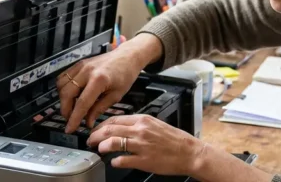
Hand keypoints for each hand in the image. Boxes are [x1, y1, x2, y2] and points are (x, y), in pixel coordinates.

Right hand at [56, 34, 162, 132]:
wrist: (127, 56)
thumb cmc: (126, 74)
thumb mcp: (116, 95)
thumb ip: (99, 109)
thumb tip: (88, 122)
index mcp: (99, 80)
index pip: (82, 103)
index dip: (74, 119)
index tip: (70, 129)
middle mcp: (87, 71)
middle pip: (67, 94)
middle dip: (66, 110)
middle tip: (71, 120)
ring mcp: (81, 66)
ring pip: (62, 85)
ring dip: (63, 100)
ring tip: (72, 108)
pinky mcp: (78, 64)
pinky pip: (63, 77)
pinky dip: (63, 88)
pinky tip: (71, 96)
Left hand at [88, 114, 205, 175]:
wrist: (190, 152)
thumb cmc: (175, 140)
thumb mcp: (156, 124)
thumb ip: (139, 125)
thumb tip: (122, 128)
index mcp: (143, 120)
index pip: (115, 119)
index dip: (100, 125)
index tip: (95, 130)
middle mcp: (141, 130)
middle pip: (109, 129)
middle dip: (95, 135)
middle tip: (90, 140)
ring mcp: (142, 145)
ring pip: (112, 142)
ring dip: (102, 146)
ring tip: (99, 150)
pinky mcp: (144, 160)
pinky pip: (122, 160)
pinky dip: (115, 161)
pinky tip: (114, 162)